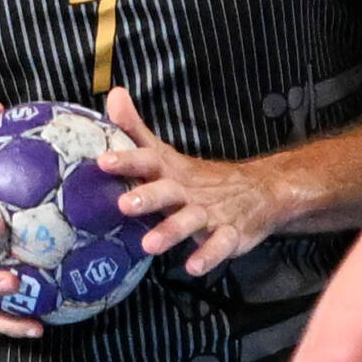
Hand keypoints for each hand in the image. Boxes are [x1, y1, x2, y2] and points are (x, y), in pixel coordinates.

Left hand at [99, 87, 290, 277]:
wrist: (259, 191)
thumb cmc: (198, 179)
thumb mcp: (166, 155)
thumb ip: (136, 129)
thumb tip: (114, 94)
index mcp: (171, 171)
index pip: (148, 160)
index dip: (127, 160)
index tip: (102, 162)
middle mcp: (188, 191)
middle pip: (167, 191)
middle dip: (147, 197)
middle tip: (124, 204)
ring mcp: (210, 213)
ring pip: (190, 221)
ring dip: (171, 231)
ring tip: (149, 246)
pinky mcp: (230, 234)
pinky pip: (220, 245)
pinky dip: (209, 255)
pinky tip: (193, 267)